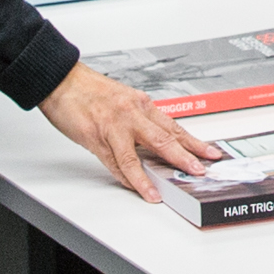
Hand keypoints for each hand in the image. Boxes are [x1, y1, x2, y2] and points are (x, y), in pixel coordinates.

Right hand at [37, 63, 223, 201]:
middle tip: (199, 171)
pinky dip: (125, 178)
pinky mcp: (95, 138)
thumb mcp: (124, 101)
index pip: (174, 127)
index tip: (211, 153)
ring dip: (148, 178)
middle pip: (163, 139)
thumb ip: (141, 122)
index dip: (194, 142)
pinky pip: (113, 163)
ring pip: (136, 157)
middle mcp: (131, 115)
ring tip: (160, 192)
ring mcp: (113, 128)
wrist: (63, 81)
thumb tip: (158, 143)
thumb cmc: (91, 91)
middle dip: (184, 157)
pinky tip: (134, 187)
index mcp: (142, 105)